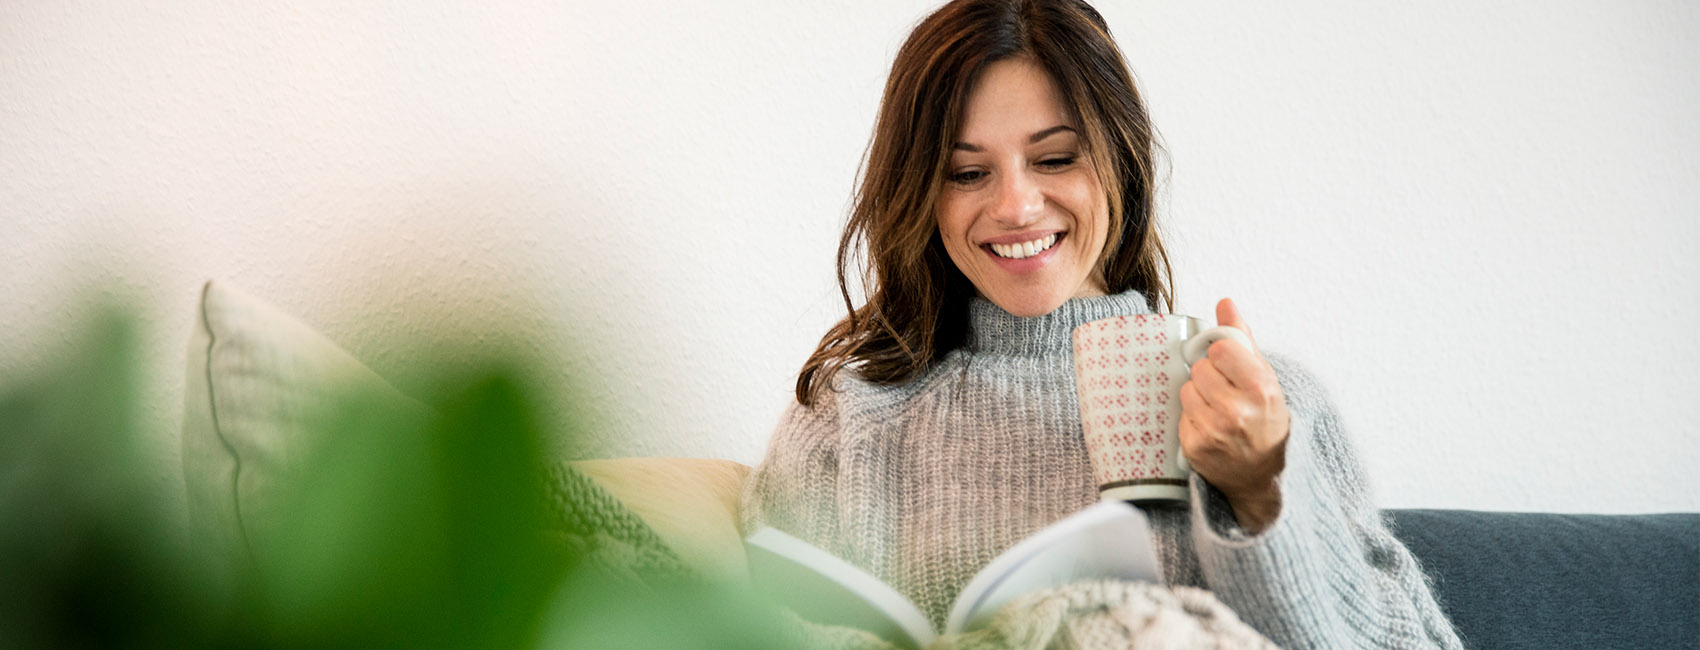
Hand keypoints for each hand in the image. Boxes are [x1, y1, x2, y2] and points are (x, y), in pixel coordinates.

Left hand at [1178, 298, 1290, 533]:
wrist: (1263, 474)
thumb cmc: (1265, 421)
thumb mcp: (1264, 377)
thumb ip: (1243, 339)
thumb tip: (1225, 303)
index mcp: (1261, 389)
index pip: (1220, 349)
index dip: (1223, 356)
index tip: (1231, 367)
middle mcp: (1238, 411)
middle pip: (1200, 369)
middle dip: (1210, 376)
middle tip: (1225, 392)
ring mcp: (1215, 431)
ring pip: (1187, 390)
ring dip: (1198, 396)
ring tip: (1218, 410)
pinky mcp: (1195, 447)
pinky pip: (1181, 415)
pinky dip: (1192, 418)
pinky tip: (1210, 428)